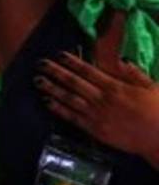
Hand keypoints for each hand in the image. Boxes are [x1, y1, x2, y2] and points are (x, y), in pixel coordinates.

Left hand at [36, 51, 158, 166]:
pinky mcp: (95, 130)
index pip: (89, 71)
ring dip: (52, 89)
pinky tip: (47, 102)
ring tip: (38, 80)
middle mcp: (102, 99)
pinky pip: (73, 118)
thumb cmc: (158, 111)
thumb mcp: (151, 87)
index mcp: (116, 87)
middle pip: (74, 83)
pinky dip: (59, 109)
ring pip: (69, 99)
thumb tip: (120, 59)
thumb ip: (133, 73)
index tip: (59, 54)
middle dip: (56, 72)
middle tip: (40, 63)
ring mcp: (97, 115)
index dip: (72, 62)